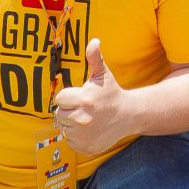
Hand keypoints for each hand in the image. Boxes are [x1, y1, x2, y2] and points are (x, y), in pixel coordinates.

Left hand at [51, 40, 130, 155]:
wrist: (128, 115)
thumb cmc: (112, 93)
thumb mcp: (103, 75)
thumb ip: (95, 58)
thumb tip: (94, 41)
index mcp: (83, 100)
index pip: (60, 99)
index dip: (69, 97)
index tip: (81, 96)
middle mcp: (82, 119)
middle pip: (60, 114)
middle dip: (70, 110)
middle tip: (85, 107)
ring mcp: (83, 136)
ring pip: (64, 128)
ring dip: (72, 124)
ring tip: (88, 118)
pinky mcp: (85, 147)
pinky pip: (70, 141)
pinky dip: (77, 137)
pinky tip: (89, 130)